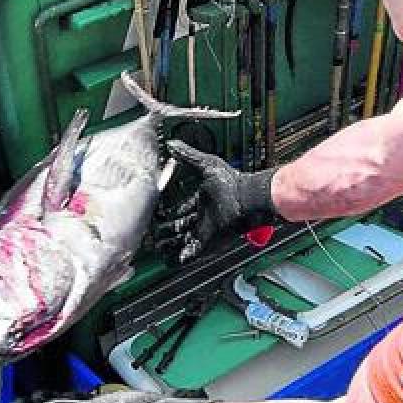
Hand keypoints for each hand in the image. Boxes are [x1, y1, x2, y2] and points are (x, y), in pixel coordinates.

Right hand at [155, 141, 278, 262]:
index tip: (157, 217)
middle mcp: (203, 217)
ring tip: (158, 249)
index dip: (169, 214)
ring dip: (171, 246)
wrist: (249, 198)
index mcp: (202, 201)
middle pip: (180, 228)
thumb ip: (188, 156)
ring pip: (184, 241)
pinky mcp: (209, 241)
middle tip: (153, 236)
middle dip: (166, 233)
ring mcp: (206, 230)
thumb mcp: (206, 165)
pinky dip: (182, 256)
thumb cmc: (232, 181)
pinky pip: (193, 252)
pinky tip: (171, 259)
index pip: (181, 210)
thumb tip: (172, 144)